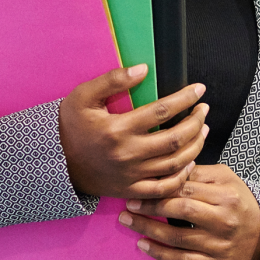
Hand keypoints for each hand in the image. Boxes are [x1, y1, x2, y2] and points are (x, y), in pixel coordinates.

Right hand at [59, 64, 209, 199]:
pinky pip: (163, 188)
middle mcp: (128, 154)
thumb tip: (143, 69)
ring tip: (203, 130)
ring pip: (175, 163)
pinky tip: (190, 162)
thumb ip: (113, 80)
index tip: (199, 90)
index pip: (163, 111)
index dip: (186, 98)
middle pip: (175, 139)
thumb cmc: (71, 126)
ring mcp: (131, 175)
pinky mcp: (131, 190)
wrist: (55, 162)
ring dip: (195, 146)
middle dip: (196, 122)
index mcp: (118, 129)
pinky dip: (181, 177)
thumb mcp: (83, 96)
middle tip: (204, 110)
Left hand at [118, 165, 259, 259]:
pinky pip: (181, 259)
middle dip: (150, 207)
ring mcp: (218, 244)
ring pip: (176, 237)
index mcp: (226, 195)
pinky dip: (159, 253)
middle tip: (129, 203)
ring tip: (128, 221)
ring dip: (147, 229)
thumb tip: (172, 167)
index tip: (140, 185)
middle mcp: (223, 220)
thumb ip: (200, 173)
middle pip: (180, 211)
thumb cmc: (240, 203)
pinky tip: (143, 244)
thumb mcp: (227, 179)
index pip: (187, 189)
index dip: (161, 188)